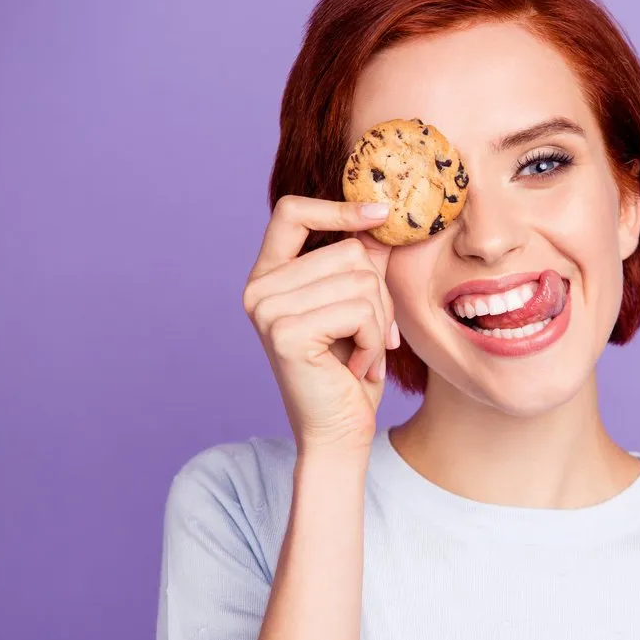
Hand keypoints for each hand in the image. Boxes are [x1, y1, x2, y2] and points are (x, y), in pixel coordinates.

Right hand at [242, 195, 397, 456]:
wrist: (340, 432)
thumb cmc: (351, 369)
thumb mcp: (359, 305)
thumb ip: (363, 262)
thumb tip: (381, 216)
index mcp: (270, 275)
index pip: (292, 212)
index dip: (337, 207)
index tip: (380, 214)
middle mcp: (259, 288)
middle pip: (349, 252)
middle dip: (379, 294)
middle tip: (371, 335)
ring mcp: (267, 309)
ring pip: (360, 280)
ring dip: (379, 321)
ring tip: (363, 352)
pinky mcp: (286, 332)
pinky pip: (359, 311)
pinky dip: (374, 340)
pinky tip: (359, 366)